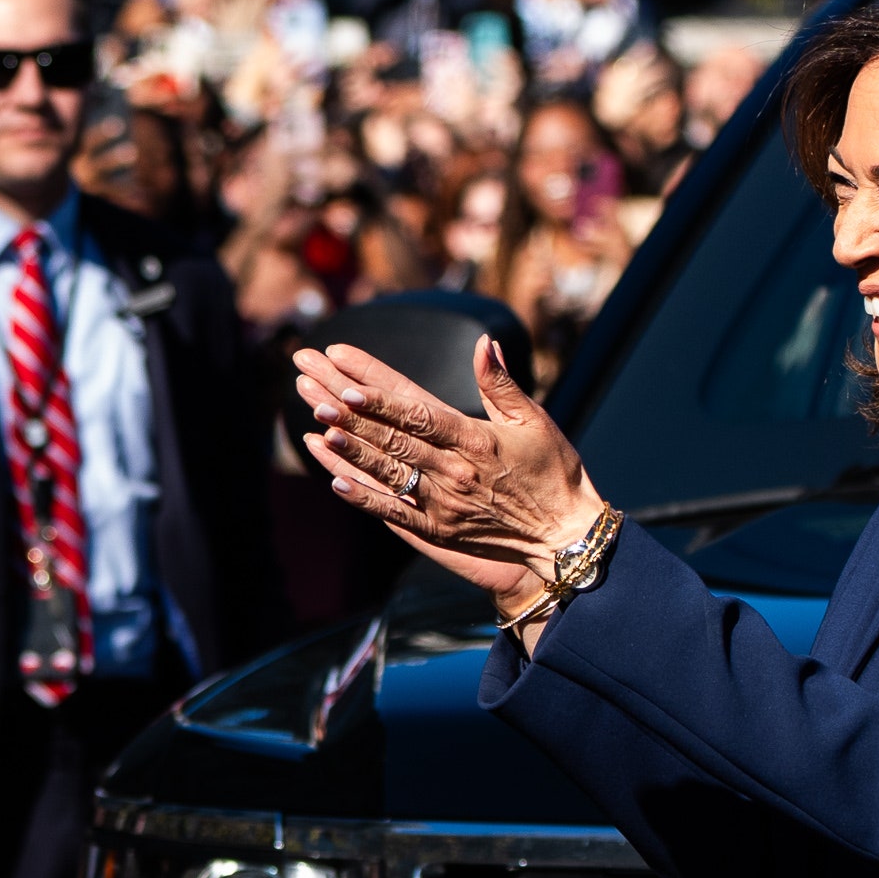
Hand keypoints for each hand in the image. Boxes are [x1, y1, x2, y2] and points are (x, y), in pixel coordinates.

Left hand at [293, 335, 602, 614]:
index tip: (349, 381)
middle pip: (392, 436)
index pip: (419, 412)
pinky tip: (334, 480)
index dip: (382, 398)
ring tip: (316, 424)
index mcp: (477, 440)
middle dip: (349, 412)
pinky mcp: (437, 529)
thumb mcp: (535, 422)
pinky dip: (363, 497)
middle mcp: (455, 471)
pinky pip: (392, 513)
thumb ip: (501, 384)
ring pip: (386, 471)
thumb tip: (483, 342)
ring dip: (349, 449)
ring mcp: (442, 502)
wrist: (565, 535)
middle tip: (313, 388)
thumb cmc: (553, 471)